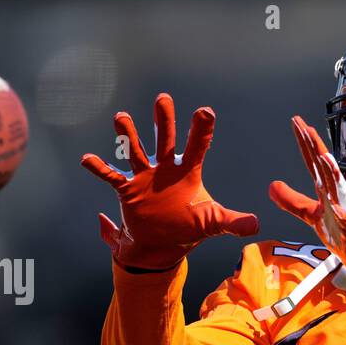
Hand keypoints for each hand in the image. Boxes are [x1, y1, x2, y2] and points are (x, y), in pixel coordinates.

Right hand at [81, 93, 257, 270]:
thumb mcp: (213, 224)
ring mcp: (144, 177)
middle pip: (164, 139)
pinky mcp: (127, 190)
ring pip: (136, 150)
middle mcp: (165, 168)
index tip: (205, 111)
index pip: (197, 147)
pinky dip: (100, 168)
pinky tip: (87, 158)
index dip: (201, 130)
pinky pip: (112, 177)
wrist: (161, 245)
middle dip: (163, 120)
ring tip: (122, 117)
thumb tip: (258, 225)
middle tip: (164, 99)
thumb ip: (234, 222)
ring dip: (129, 136)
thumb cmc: (188, 228)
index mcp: (187, 172)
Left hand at [269, 115, 345, 291]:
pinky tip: (337, 206)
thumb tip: (271, 185)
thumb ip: (292, 201)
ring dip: (331, 173)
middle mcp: (337, 195)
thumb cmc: (341, 232)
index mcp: (326, 190)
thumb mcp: (311, 214)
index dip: (304, 143)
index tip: (296, 123)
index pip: (313, 162)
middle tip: (304, 126)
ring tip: (322, 156)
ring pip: (338, 189)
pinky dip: (343, 213)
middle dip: (315, 148)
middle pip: (325, 168)